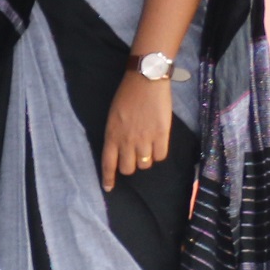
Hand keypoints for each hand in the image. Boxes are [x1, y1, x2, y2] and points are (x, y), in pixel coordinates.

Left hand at [100, 71, 174, 191]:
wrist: (145, 80)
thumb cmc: (127, 96)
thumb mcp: (113, 117)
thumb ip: (115, 135)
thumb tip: (119, 151)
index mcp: (112, 135)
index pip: (108, 163)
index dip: (108, 178)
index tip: (108, 188)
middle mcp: (127, 141)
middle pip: (128, 168)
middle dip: (130, 166)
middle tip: (134, 158)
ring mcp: (145, 138)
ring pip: (145, 164)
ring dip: (145, 160)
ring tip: (147, 147)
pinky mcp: (162, 134)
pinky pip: (160, 156)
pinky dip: (159, 154)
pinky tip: (158, 145)